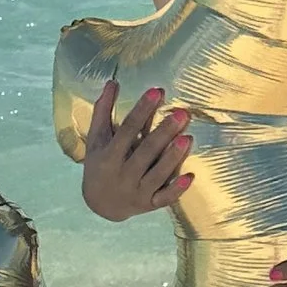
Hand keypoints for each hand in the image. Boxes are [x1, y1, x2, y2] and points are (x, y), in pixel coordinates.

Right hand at [80, 80, 193, 221]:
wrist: (98, 204)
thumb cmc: (99, 164)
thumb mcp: (96, 138)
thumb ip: (103, 110)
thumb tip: (112, 82)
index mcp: (108, 156)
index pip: (127, 130)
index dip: (142, 110)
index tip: (157, 92)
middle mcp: (122, 175)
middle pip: (145, 152)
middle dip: (163, 133)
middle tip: (181, 113)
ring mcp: (137, 191)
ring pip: (157, 175)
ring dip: (173, 158)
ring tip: (187, 137)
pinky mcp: (149, 205)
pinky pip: (164, 199)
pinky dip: (177, 190)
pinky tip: (190, 176)